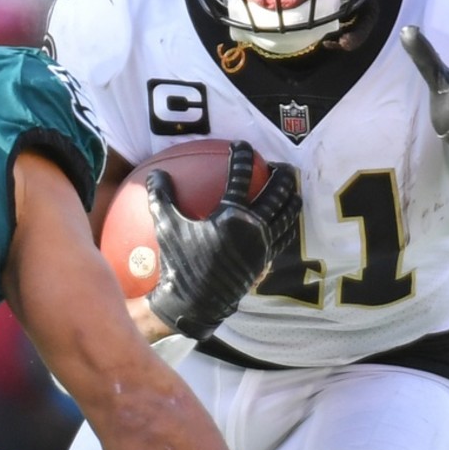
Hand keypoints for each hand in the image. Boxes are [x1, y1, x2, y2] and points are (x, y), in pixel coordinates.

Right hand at [146, 141, 301, 340]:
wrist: (196, 304)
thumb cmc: (179, 264)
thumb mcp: (165, 228)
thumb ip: (161, 197)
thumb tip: (155, 174)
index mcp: (231, 215)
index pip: (241, 175)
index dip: (242, 155)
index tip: (241, 146)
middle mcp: (254, 227)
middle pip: (277, 191)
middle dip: (281, 174)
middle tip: (278, 164)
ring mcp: (263, 245)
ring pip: (288, 215)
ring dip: (292, 197)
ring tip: (292, 189)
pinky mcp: (266, 261)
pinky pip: (284, 238)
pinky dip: (288, 225)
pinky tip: (285, 222)